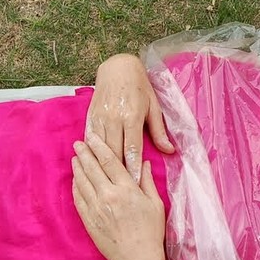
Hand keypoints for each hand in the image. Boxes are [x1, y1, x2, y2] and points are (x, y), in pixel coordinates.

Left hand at [72, 131, 166, 259]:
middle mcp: (108, 195)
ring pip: (83, 181)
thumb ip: (147, 181)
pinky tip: (75, 179)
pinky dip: (76, 186)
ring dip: (78, 167)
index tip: (92, 138)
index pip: (109, 161)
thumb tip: (144, 163)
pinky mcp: (89, 220)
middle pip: (92, 168)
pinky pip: (78, 198)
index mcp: (126, 189)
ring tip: (75, 158)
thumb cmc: (150, 232)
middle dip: (84, 153)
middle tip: (78, 143)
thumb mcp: (155, 204)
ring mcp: (96, 208)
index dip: (99, 147)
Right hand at [87, 54, 174, 180]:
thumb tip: (169, 150)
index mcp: (132, 116)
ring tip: (104, 183)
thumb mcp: (153, 107)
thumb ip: (159, 131)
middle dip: (117, 171)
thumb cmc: (140, 88)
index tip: (134, 183)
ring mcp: (100, 117)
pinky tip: (91, 165)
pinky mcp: (90, 116)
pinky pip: (90, 138)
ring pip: (99, 147)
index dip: (133, 167)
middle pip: (113, 151)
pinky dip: (91, 152)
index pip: (132, 148)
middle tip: (120, 190)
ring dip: (102, 165)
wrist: (118, 69)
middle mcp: (114, 118)